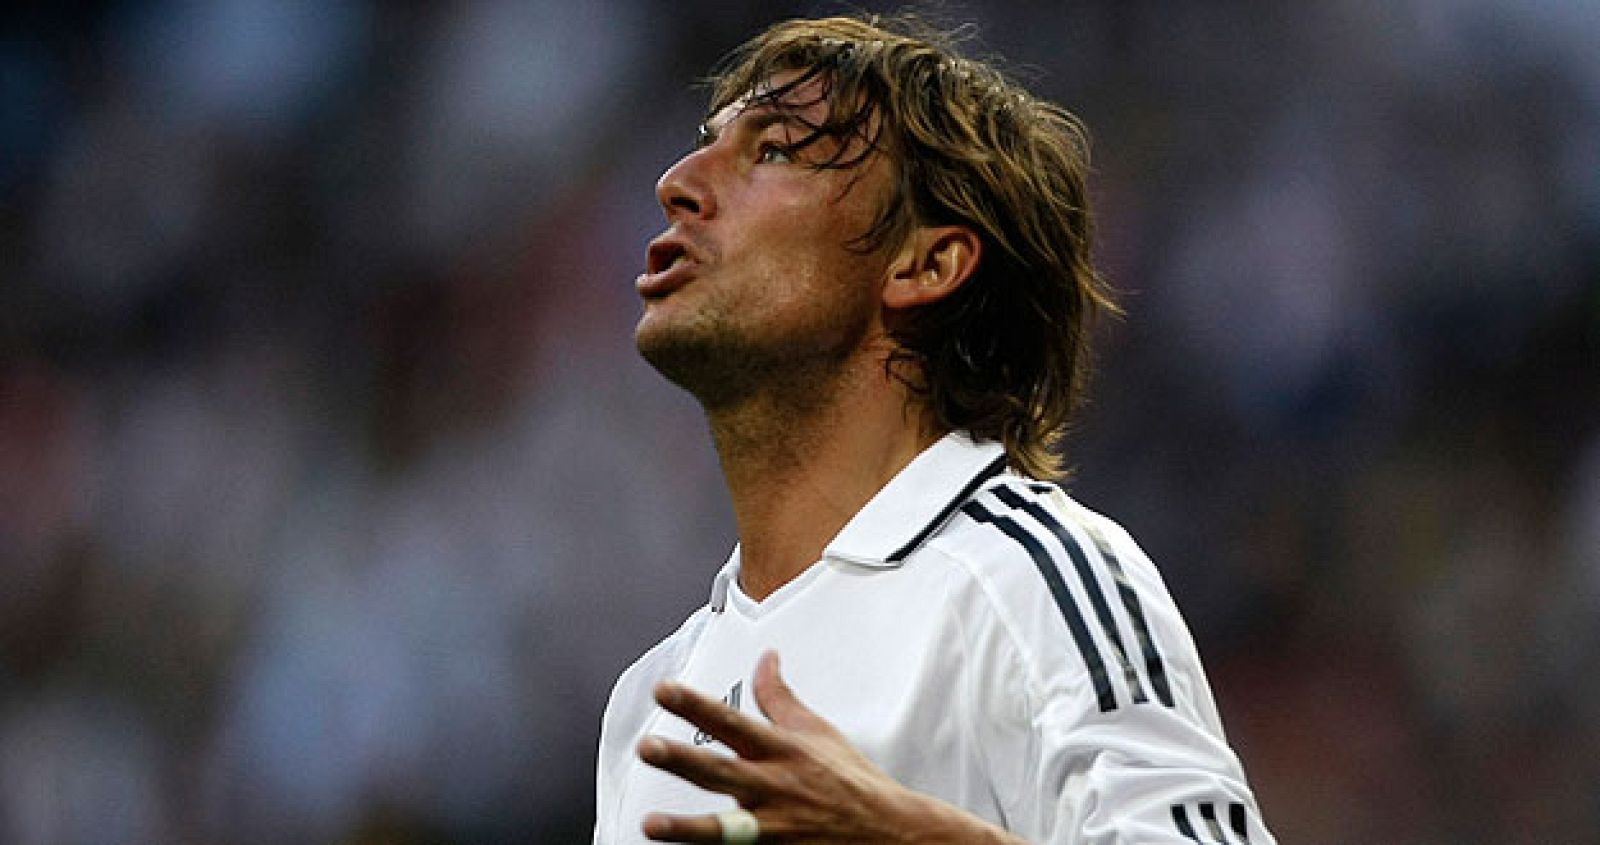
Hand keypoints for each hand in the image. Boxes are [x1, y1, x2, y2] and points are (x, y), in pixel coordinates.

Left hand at [636, 650, 1023, 843]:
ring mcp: (777, 829)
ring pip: (726, 830)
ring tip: (650, 824)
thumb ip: (779, 698)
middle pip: (723, 772)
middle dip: (684, 760)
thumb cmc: (852, 783)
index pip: (732, 722)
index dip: (695, 705)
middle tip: (648, 748)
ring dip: (688, 828)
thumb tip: (765, 657)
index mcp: (783, 752)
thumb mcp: (817, 731)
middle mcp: (777, 788)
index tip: (664, 690)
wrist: (894, 835)